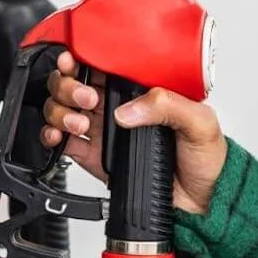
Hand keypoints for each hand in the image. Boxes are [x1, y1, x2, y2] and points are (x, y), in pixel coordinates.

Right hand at [41, 50, 227, 214]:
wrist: (201, 201)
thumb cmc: (206, 156)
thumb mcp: (199, 122)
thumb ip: (167, 106)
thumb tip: (129, 110)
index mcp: (141, 89)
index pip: (103, 63)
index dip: (80, 56)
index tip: (73, 59)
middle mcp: (118, 105)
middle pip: (73, 82)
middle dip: (68, 86)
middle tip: (88, 100)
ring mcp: (103, 129)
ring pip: (61, 107)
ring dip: (60, 111)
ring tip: (80, 124)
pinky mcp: (93, 155)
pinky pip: (61, 140)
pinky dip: (51, 135)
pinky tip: (61, 136)